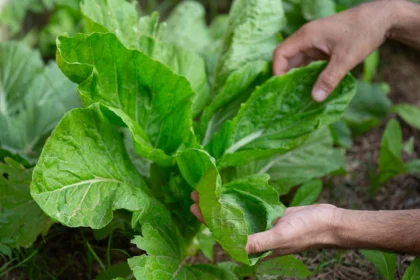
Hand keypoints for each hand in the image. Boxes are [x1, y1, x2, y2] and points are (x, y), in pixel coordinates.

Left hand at [190, 191, 340, 254]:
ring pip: (236, 215)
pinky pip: (248, 208)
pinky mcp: (268, 215)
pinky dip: (238, 200)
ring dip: (221, 204)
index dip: (208, 221)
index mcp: (255, 247)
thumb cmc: (307, 231)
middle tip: (195, 194)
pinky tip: (228, 192)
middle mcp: (255, 237)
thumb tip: (233, 246)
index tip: (195, 206)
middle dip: (210, 210)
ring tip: (207, 191)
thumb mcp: (281, 236)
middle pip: (226, 223)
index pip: (224, 234)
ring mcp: (261, 225)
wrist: (328, 222)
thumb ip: (258, 243)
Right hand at [273, 1, 399, 101]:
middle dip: (285, 77)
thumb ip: (329, 79)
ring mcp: (314, 42)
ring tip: (296, 95)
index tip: (281, 88)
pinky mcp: (322, 47)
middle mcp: (306, 38)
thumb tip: (315, 98)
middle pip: (286, 58)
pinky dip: (307, 74)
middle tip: (287, 96)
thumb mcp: (345, 59)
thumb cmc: (362, 33)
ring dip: (296, 76)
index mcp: (306, 36)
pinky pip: (308, 62)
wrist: (381, 18)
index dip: (277, 71)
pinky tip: (310, 87)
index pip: (281, 54)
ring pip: (297, 61)